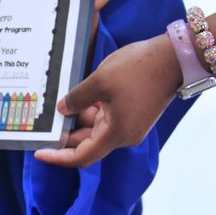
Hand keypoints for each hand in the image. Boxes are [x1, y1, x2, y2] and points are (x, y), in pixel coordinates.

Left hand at [35, 34, 180, 167]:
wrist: (175, 57)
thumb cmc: (139, 69)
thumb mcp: (100, 81)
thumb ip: (77, 98)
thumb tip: (63, 109)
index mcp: (116, 134)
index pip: (82, 157)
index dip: (59, 157)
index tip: (40, 153)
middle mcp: (125, 136)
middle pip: (88, 143)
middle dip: (66, 133)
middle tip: (44, 121)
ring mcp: (131, 125)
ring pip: (97, 128)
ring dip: (80, 118)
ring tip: (62, 101)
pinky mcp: (135, 114)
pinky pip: (108, 118)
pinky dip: (93, 110)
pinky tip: (82, 96)